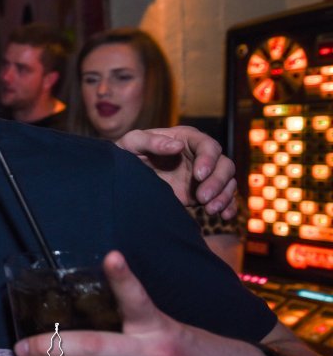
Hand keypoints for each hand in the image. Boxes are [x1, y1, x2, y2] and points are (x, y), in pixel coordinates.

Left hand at [14, 251, 270, 355]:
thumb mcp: (172, 326)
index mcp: (162, 329)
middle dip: (53, 350)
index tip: (111, 258)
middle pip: (99, 351)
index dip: (124, 278)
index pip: (139, 299)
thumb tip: (85, 305)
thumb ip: (135, 320)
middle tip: (22, 349)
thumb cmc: (200, 351)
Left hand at [114, 126, 236, 218]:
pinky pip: (224, 198)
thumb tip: (178, 146)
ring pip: (227, 182)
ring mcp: (205, 175)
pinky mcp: (203, 192)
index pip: (208, 146)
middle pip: (224, 165)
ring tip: (210, 210)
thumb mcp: (133, 143)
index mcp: (187, 138)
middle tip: (202, 198)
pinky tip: (224, 216)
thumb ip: (152, 141)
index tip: (198, 176)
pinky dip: (228, 206)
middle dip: (217, 182)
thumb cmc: (129, 152)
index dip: (208, 160)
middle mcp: (200, 156)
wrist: (126, 175)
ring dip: (224, 196)